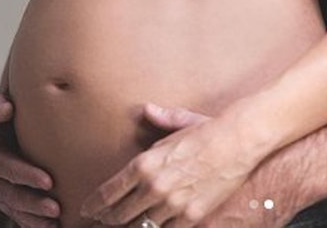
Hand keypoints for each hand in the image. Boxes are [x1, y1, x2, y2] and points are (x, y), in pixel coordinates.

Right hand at [0, 93, 59, 227]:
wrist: (2, 131)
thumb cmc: (3, 120)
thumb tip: (5, 108)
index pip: (6, 168)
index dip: (25, 175)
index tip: (48, 180)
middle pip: (12, 195)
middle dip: (33, 202)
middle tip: (55, 207)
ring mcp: (2, 192)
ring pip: (17, 209)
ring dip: (36, 217)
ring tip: (56, 219)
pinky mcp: (11, 201)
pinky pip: (21, 217)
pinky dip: (35, 224)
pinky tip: (53, 227)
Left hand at [81, 102, 266, 227]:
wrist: (238, 140)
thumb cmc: (208, 129)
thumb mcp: (179, 122)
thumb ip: (159, 119)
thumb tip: (147, 109)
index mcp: (145, 163)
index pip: (109, 192)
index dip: (94, 204)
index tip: (87, 210)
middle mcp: (153, 186)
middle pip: (120, 215)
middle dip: (108, 220)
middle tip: (101, 222)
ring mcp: (172, 204)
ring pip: (140, 227)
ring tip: (123, 227)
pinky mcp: (191, 216)